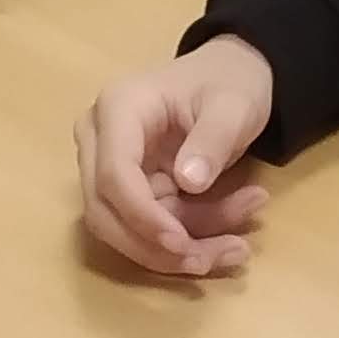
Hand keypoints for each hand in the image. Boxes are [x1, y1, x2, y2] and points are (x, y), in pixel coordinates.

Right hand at [75, 36, 275, 276]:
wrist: (229, 78)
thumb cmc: (228, 83)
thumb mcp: (234, 106)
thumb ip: (212, 140)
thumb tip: (189, 183)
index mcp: (118, 108)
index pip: (113, 174)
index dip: (142, 216)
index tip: (182, 243)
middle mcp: (99, 140)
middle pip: (105, 211)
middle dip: (156, 247)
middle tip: (211, 258)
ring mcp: (108, 168)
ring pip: (125, 230)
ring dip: (178, 252)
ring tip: (239, 247)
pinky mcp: (128, 192)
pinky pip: (146, 231)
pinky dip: (186, 243)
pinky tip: (229, 241)